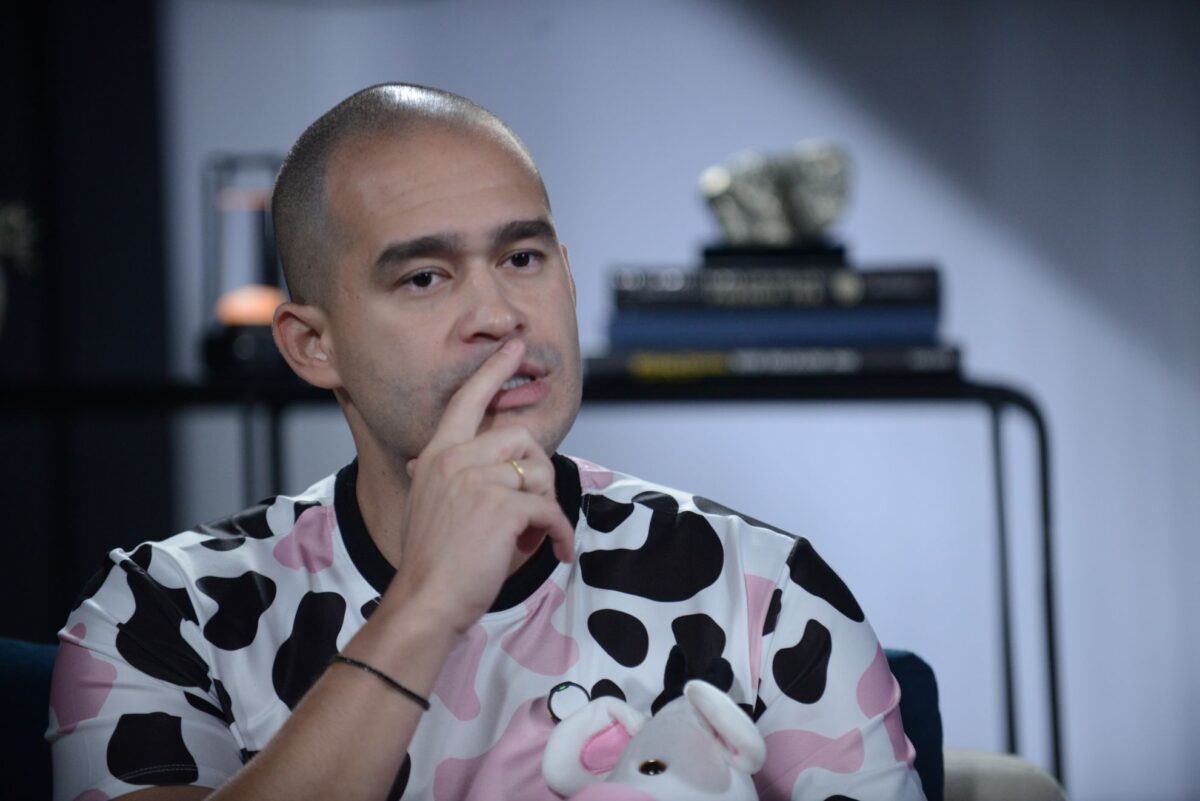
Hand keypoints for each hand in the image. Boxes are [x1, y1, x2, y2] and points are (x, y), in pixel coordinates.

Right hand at [388, 339, 574, 633]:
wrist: (425, 600)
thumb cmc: (432, 561)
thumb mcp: (432, 504)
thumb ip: (453, 477)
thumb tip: (476, 468)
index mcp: (437, 454)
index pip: (467, 400)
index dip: (493, 370)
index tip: (514, 345)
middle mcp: (455, 459)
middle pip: (522, 438)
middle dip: (537, 475)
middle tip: (531, 510)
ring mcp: (478, 481)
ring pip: (539, 475)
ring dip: (546, 508)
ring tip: (531, 536)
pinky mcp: (502, 507)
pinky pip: (550, 509)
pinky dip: (560, 533)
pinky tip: (556, 551)